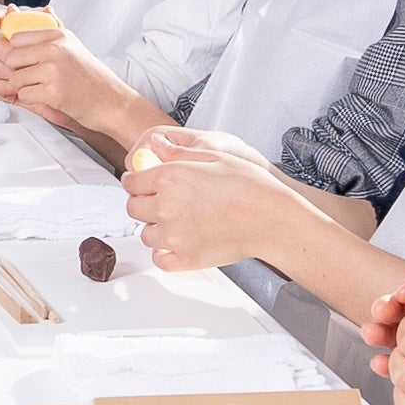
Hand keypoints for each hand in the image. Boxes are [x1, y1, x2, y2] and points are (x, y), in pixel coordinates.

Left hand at [0, 24, 142, 137]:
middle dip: (15, 71)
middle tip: (31, 78)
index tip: (22, 60)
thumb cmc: (91, 78)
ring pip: (15, 78)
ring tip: (43, 88)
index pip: (16, 38)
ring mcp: (54, 70)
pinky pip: (24, 95)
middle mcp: (55, 49)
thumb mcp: (73, 46)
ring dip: (24, 87)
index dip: (14, 52)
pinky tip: (48, 97)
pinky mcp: (53, 92)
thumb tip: (38, 10)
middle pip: (10, 58)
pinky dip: (32, 100)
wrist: (111, 102)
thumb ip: (51, 31)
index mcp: (58, 36)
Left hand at [119, 126, 302, 268]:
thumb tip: (155, 146)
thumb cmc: (251, 187)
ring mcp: (174, 236)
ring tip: (180, 221)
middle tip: (166, 201)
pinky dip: (166, 252)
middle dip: (145, 202)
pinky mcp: (185, 259)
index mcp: (170, 177)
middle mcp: (167, 207)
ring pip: (146, 234)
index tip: (145, 183)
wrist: (273, 220)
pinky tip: (181, 241)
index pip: (131, 181)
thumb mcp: (213, 156)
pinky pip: (160, 258)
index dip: (138, 180)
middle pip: (134, 207)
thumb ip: (177, 152)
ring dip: (156, 227)